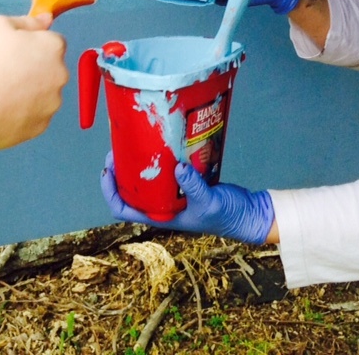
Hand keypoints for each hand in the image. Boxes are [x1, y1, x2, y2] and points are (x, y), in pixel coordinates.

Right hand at [0, 13, 67, 149]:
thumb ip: (27, 21)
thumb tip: (46, 19)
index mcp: (53, 47)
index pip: (52, 41)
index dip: (32, 45)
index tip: (13, 52)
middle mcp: (60, 75)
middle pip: (50, 68)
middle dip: (34, 68)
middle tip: (4, 72)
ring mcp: (52, 103)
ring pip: (44, 93)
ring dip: (29, 91)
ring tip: (0, 93)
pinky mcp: (41, 126)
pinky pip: (34, 115)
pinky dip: (22, 112)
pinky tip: (2, 109)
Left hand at [100, 152, 274, 243]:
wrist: (249, 213)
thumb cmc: (228, 215)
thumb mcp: (209, 202)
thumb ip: (193, 185)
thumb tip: (178, 168)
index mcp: (161, 216)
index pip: (124, 209)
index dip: (111, 191)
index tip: (109, 170)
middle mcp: (162, 206)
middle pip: (130, 190)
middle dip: (121, 170)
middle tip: (120, 148)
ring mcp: (173, 194)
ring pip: (146, 180)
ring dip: (138, 164)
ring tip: (135, 143)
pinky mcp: (185, 183)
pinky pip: (165, 171)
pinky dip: (160, 159)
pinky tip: (161, 143)